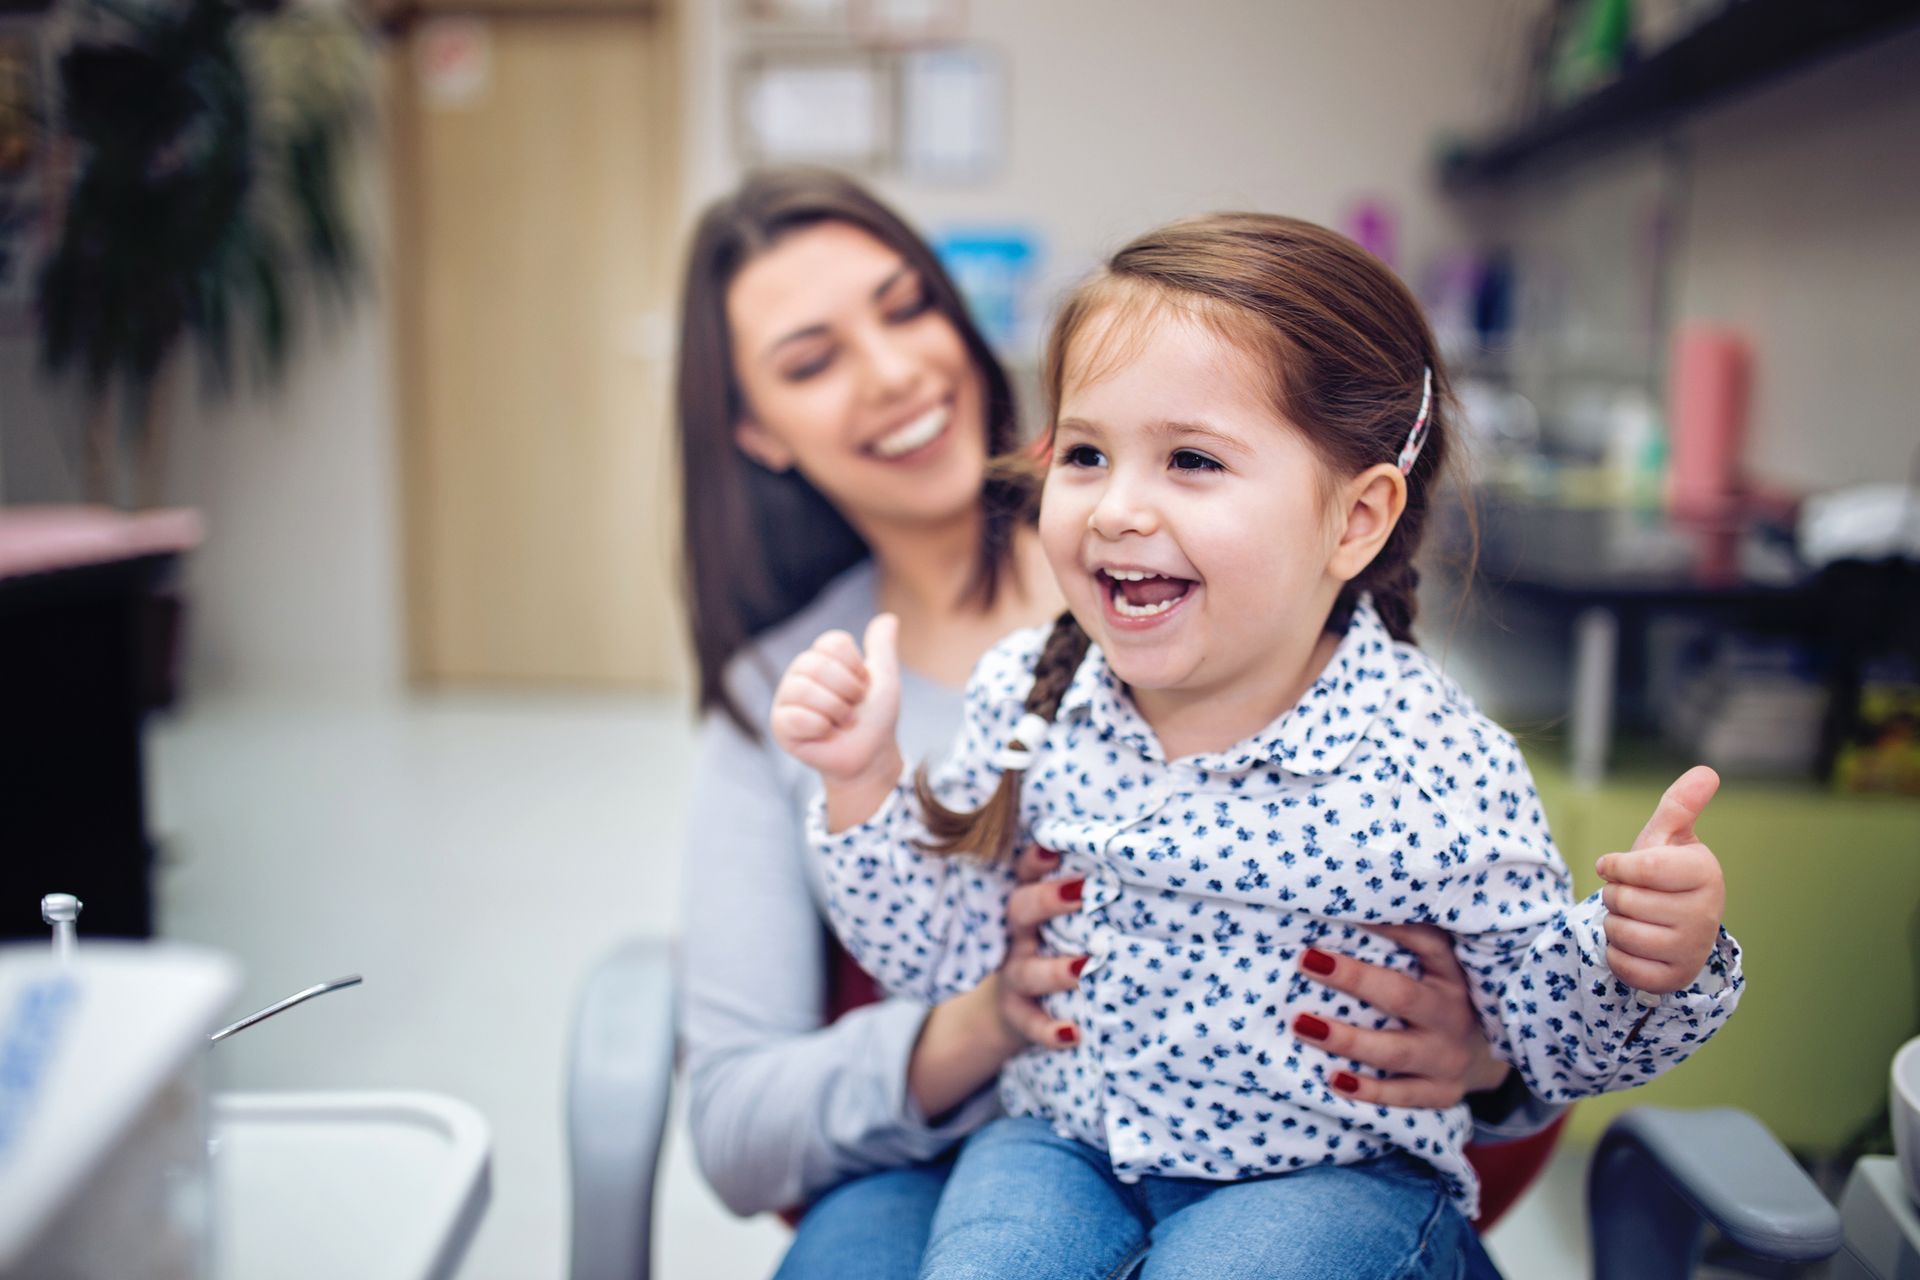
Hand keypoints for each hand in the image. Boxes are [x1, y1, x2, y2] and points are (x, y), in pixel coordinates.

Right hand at [770, 614, 902, 787]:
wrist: (871, 756)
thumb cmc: (874, 718)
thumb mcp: (884, 680)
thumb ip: (882, 648)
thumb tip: (889, 618)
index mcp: (820, 658)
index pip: (833, 643)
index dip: (856, 668)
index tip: (863, 686)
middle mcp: (799, 673)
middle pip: (817, 664)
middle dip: (847, 691)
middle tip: (853, 708)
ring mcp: (787, 699)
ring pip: (804, 689)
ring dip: (836, 710)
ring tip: (841, 722)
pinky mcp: (780, 726)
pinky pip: (796, 717)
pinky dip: (821, 727)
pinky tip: (825, 733)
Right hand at [905, 843, 1084, 1115]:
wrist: (1011, 1009)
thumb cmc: (1051, 947)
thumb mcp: (1056, 920)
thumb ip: (1080, 896)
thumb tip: (1137, 862)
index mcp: (1027, 907)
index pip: (1026, 874)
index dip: (1035, 859)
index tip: (1053, 846)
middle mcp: (1016, 937)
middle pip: (1021, 912)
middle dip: (1047, 900)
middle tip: (1082, 891)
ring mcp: (1014, 976)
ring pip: (1026, 971)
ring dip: (1054, 970)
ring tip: (1084, 968)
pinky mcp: (1019, 1014)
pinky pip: (1031, 1023)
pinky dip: (1049, 1030)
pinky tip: (1072, 1034)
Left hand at [1294, 924, 1510, 1107]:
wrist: (1487, 1056)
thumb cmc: (1440, 998)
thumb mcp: (1437, 969)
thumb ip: (1403, 945)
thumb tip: (1336, 912)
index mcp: (1452, 974)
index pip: (1427, 943)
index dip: (1391, 926)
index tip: (1345, 909)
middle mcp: (1452, 1014)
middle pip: (1401, 996)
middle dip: (1354, 978)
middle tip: (1306, 960)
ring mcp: (1448, 1057)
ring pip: (1395, 1052)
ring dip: (1347, 1039)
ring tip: (1302, 1024)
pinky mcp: (1441, 1092)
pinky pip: (1401, 1095)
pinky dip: (1367, 1090)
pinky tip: (1333, 1078)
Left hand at [1596, 765, 1726, 994]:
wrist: (1673, 926)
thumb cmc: (1664, 875)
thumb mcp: (1667, 838)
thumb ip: (1679, 805)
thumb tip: (1706, 771)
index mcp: (1705, 873)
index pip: (1640, 868)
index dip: (1615, 866)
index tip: (1615, 866)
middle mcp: (1705, 913)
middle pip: (1623, 901)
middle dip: (1614, 896)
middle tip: (1632, 896)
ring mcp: (1691, 949)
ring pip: (1619, 932)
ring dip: (1613, 924)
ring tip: (1635, 919)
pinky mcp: (1673, 979)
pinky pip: (1621, 964)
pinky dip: (1616, 954)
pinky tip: (1635, 946)